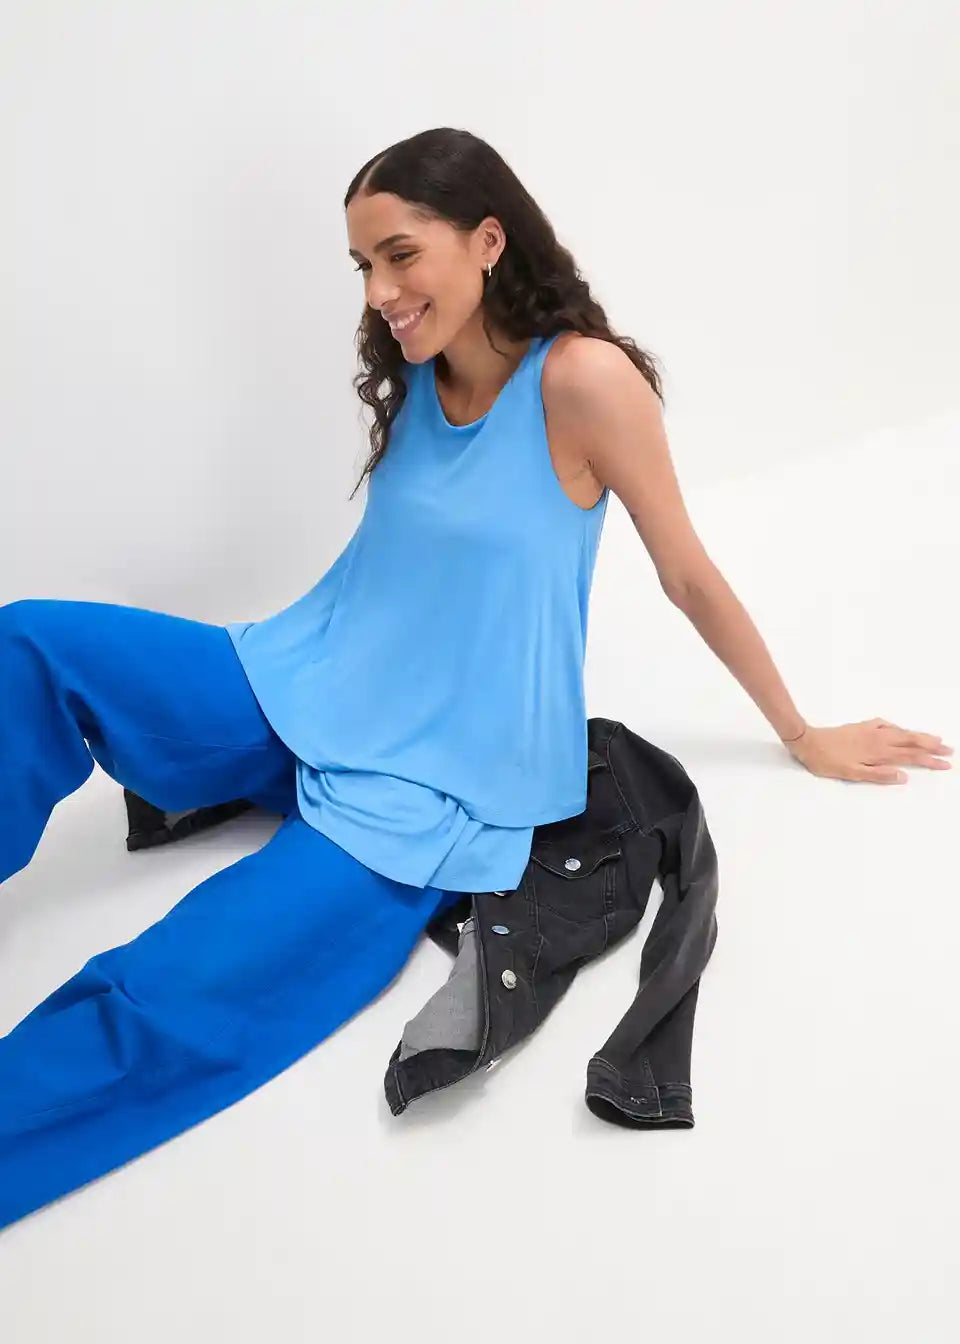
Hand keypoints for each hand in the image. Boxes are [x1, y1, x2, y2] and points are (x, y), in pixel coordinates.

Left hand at [784, 718, 953, 783]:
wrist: (807, 741)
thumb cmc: (827, 761)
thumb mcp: (851, 774)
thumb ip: (878, 775)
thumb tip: (904, 776)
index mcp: (878, 752)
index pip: (910, 757)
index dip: (929, 761)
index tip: (946, 764)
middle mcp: (878, 739)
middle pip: (911, 742)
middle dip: (931, 746)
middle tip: (949, 750)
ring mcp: (870, 731)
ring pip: (901, 732)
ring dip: (919, 736)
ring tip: (935, 739)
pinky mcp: (861, 727)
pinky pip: (885, 725)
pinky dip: (898, 728)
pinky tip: (900, 729)